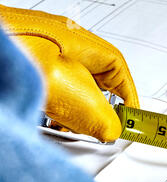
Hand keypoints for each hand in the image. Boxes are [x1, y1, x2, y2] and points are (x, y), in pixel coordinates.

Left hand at [0, 5, 138, 141]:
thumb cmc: (12, 60)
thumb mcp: (70, 96)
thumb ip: (100, 116)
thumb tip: (112, 131)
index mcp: (80, 44)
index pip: (118, 70)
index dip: (129, 97)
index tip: (134, 120)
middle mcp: (61, 48)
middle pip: (96, 81)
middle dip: (101, 109)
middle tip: (103, 129)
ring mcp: (40, 60)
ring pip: (72, 90)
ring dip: (75, 113)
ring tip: (70, 126)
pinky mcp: (25, 74)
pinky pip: (50, 94)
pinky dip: (53, 112)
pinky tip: (47, 121)